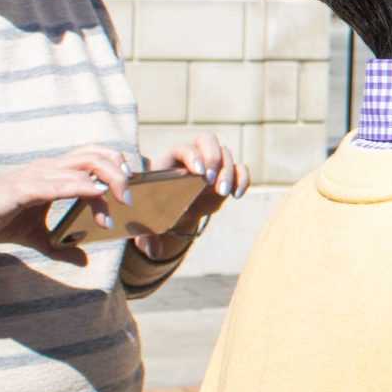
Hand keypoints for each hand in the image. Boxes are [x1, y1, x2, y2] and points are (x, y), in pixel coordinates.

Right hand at [0, 146, 140, 266]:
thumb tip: (83, 260)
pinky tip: (97, 198)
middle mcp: (48, 167)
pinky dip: (83, 188)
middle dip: (121, 171)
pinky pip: (62, 183)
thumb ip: (61, 247)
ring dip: (109, 182)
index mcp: (52, 173)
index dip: (116, 164)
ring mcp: (37, 175)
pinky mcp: (26, 188)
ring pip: (84, 165)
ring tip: (122, 204)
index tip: (132, 186)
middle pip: (96, 154)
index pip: (93, 155)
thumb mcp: (36, 237)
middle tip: (132, 196)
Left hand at [131, 134, 250, 260]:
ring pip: (226, 154)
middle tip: (212, 181)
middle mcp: (194, 155)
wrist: (178, 208)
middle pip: (208, 141)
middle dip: (213, 158)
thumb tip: (152, 250)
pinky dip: (243, 178)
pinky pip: (240, 168)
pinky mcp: (227, 174)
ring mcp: (212, 163)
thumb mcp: (151, 218)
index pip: (185, 148)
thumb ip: (149, 234)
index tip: (199, 173)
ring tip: (223, 193)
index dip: (193, 156)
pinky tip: (237, 195)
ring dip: (228, 172)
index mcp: (171, 159)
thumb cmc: (160, 209)